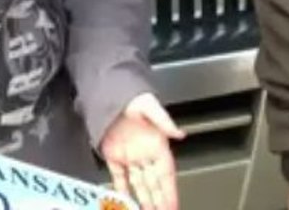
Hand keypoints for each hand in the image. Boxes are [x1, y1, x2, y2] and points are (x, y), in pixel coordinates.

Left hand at [99, 93, 185, 209]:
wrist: (108, 91)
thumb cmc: (132, 96)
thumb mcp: (150, 106)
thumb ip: (164, 121)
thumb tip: (180, 133)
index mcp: (156, 144)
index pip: (166, 175)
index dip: (170, 192)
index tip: (173, 205)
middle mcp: (144, 153)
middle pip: (154, 184)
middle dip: (159, 201)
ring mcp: (129, 156)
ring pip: (139, 184)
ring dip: (144, 200)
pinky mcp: (113, 155)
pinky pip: (119, 177)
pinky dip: (122, 190)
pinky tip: (125, 201)